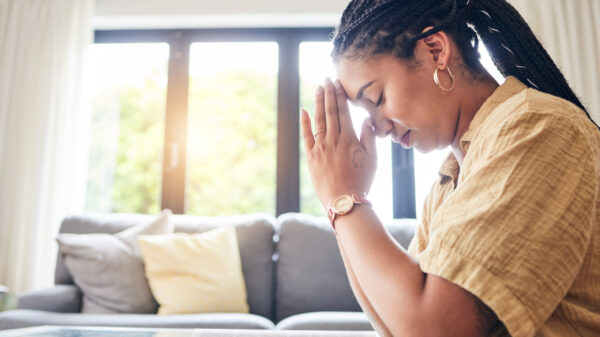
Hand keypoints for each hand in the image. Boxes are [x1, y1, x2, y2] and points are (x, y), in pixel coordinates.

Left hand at [301, 78, 376, 208]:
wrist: (344, 200)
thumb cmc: (361, 181)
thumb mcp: (372, 159)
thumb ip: (369, 137)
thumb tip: (367, 119)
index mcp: (350, 138)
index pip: (343, 111)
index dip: (340, 96)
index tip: (337, 83)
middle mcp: (334, 139)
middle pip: (330, 111)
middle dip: (328, 93)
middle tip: (326, 79)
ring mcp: (320, 147)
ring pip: (319, 120)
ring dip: (318, 102)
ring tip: (318, 88)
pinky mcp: (311, 157)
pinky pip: (306, 136)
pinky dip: (305, 123)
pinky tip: (304, 111)